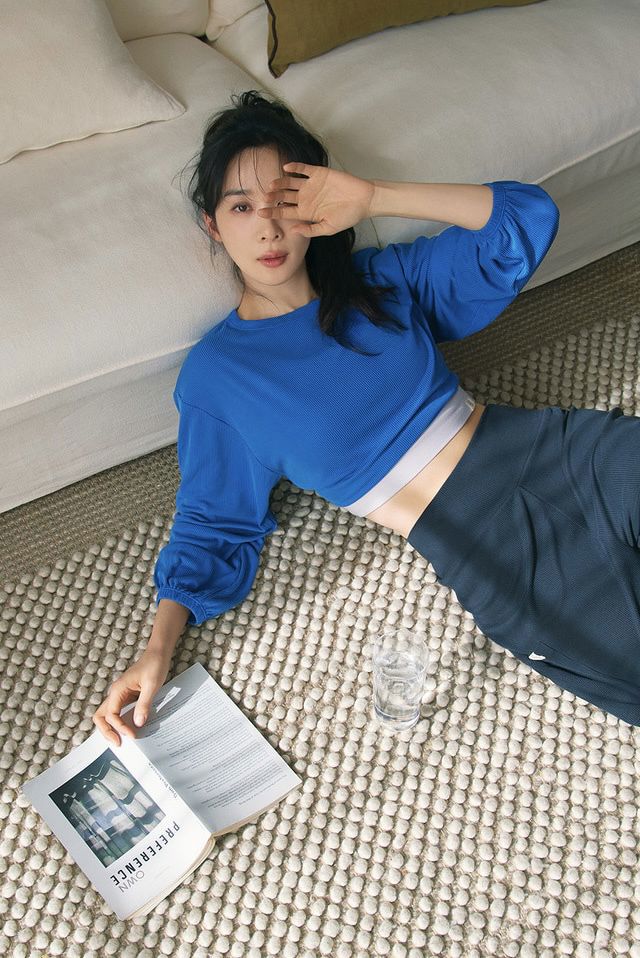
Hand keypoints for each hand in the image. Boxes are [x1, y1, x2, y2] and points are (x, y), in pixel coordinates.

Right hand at [92, 649, 170, 747]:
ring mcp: (120, 695)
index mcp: (118, 690)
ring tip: (122, 739)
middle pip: (101, 717)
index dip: (119, 727)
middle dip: (106, 731)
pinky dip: (120, 722)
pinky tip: (131, 729)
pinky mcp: (127, 697)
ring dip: (112, 728)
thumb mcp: (152, 685)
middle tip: (119, 743)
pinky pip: (119, 712)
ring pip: (107, 715)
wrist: (158, 654)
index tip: (132, 735)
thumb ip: (144, 705)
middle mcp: (115, 693)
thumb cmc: (154, 665)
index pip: (111, 715)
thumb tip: (138, 724)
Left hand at [257, 162, 374, 237]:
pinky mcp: (318, 173)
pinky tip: (286, 168)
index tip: (260, 212)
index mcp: (306, 212)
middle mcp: (306, 198)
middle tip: (264, 198)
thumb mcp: (328, 228)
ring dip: (281, 183)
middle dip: (274, 198)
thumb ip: (311, 230)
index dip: (272, 212)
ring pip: (290, 182)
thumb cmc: (348, 216)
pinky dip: (295, 167)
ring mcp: (311, 185)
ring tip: (272, 184)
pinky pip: (303, 168)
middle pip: (284, 197)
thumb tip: (294, 231)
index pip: (285, 212)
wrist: (363, 200)